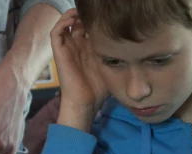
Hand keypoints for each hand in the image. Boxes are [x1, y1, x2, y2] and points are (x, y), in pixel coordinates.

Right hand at [51, 9, 109, 129]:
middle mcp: (77, 46)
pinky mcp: (59, 53)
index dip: (96, 19)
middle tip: (96, 11)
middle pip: (77, 21)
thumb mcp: (113, 66)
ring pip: (64, 23)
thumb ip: (118, 54)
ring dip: (72, 14)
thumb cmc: (99, 90)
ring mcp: (67, 49)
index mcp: (89, 49)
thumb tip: (135, 44)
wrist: (86, 104)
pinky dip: (62, 22)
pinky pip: (56, 32)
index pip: (89, 26)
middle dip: (85, 14)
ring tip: (82, 11)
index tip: (107, 14)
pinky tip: (74, 19)